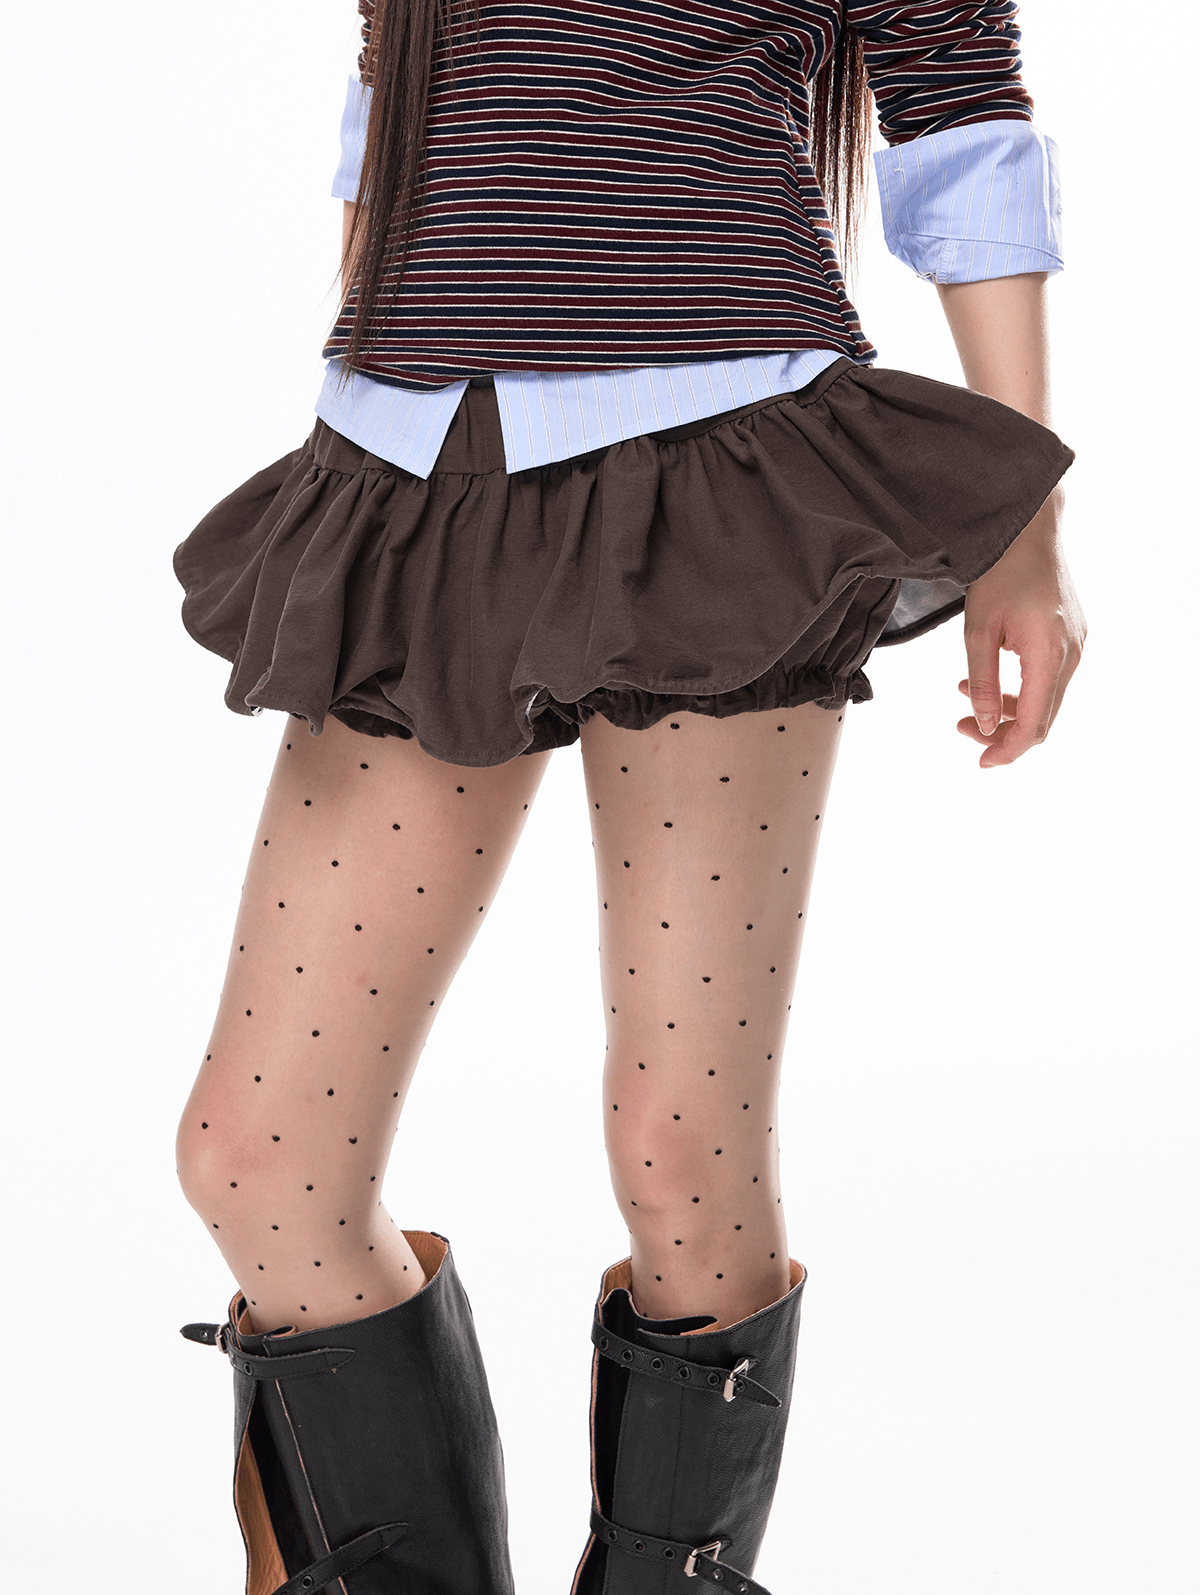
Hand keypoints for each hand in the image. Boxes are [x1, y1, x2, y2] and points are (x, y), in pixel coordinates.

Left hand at [957, 486, 1085, 767]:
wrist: (1028, 530)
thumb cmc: (1000, 572)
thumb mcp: (978, 630)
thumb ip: (981, 681)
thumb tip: (982, 724)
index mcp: (1049, 655)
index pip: (1034, 723)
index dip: (1007, 749)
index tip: (982, 761)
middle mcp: (1071, 654)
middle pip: (1041, 718)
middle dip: (1001, 731)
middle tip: (961, 726)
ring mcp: (1075, 645)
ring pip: (1044, 700)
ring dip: (1005, 709)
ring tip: (963, 698)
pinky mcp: (1070, 637)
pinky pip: (1047, 678)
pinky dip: (1017, 688)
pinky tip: (983, 678)